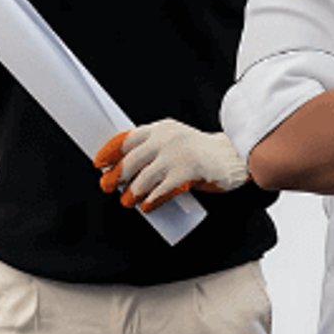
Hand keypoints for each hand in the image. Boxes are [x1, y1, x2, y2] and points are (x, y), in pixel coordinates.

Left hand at [92, 120, 248, 211]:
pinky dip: (151, 199)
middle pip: (132, 159)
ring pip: (144, 177)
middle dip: (116, 175)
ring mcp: (177, 155)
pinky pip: (162, 189)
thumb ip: (154, 149)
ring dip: (131, 192)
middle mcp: (167, 139)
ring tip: (127, 201)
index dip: (110, 152)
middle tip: (108, 186)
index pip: (128, 138)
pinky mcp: (188, 172)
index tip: (99, 163)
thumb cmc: (201, 152)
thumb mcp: (175, 141)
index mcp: (161, 129)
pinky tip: (146, 205)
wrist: (234, 155)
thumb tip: (124, 166)